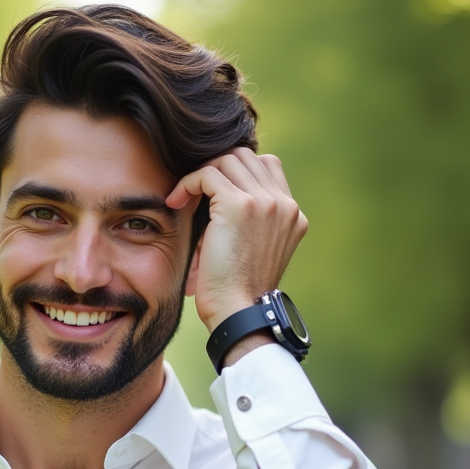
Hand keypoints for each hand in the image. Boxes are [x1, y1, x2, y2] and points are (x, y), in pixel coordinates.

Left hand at [166, 148, 307, 333]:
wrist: (238, 311)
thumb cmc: (238, 291)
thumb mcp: (255, 251)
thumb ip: (252, 222)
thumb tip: (219, 201)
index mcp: (293, 215)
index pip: (268, 166)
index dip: (237, 171)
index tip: (212, 190)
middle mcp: (284, 204)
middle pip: (246, 157)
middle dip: (216, 168)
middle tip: (194, 190)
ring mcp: (265, 202)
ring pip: (227, 160)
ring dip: (201, 175)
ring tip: (183, 197)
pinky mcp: (241, 205)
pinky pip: (207, 174)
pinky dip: (187, 183)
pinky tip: (176, 201)